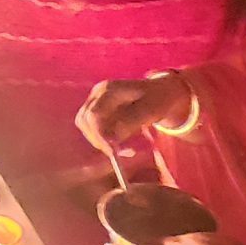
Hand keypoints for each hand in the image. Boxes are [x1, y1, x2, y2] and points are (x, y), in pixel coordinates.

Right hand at [77, 73, 192, 153]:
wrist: (161, 91)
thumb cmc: (157, 99)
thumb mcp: (150, 110)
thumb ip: (130, 122)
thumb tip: (112, 140)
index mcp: (110, 89)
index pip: (93, 116)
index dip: (99, 136)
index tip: (113, 154)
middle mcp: (98, 93)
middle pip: (84, 120)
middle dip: (98, 140)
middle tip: (118, 154)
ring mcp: (96, 100)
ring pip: (85, 125)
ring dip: (99, 140)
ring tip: (122, 150)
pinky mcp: (98, 108)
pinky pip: (91, 127)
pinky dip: (102, 138)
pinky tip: (119, 144)